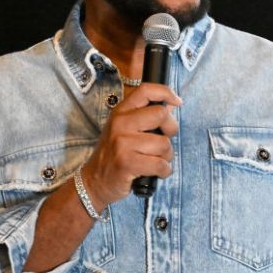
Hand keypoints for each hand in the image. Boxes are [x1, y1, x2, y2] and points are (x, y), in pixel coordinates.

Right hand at [82, 83, 180, 207]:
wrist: (95, 181)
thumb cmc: (114, 155)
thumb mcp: (124, 130)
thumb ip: (146, 117)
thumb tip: (171, 104)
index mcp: (120, 113)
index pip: (146, 91)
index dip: (166, 92)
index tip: (177, 102)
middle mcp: (120, 124)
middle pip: (161, 115)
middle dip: (171, 130)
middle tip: (162, 142)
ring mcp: (122, 143)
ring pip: (164, 144)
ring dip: (166, 156)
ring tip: (154, 161)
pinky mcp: (127, 163)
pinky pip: (160, 164)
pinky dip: (164, 171)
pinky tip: (155, 173)